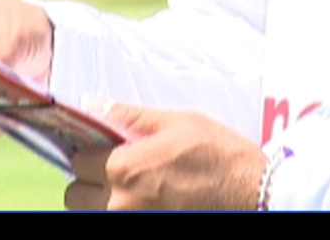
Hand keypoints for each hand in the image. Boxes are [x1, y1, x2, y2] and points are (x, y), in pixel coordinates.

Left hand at [64, 100, 264, 210]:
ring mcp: (130, 224)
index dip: (94, 153)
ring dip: (103, 202)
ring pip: (92, 213)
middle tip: (121, 174)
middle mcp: (119, 204)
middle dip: (92, 182)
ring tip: (137, 190)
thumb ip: (130, 116)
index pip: (78, 161)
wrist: (253, 197)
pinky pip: (113, 223)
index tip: (110, 152)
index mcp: (124, 169)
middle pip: (76, 195)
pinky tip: (149, 203)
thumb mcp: (178, 122)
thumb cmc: (220, 158)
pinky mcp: (143, 234)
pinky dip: (125, 213)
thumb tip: (93, 103)